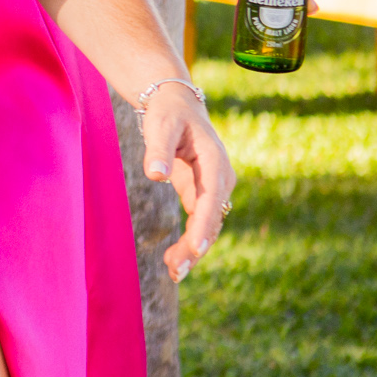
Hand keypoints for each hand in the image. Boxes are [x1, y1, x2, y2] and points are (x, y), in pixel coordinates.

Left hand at [139, 81, 236, 282]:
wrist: (178, 105)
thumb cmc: (168, 114)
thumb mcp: (161, 126)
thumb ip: (158, 150)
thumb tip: (155, 176)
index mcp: (214, 162)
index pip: (211, 199)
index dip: (203, 225)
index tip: (195, 249)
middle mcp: (220, 179)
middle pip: (211, 218)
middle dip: (196, 246)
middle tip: (177, 270)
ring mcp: (213, 188)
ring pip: (207, 225)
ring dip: (193, 249)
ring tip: (174, 272)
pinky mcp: (202, 194)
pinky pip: (199, 222)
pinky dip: (189, 241)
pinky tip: (175, 261)